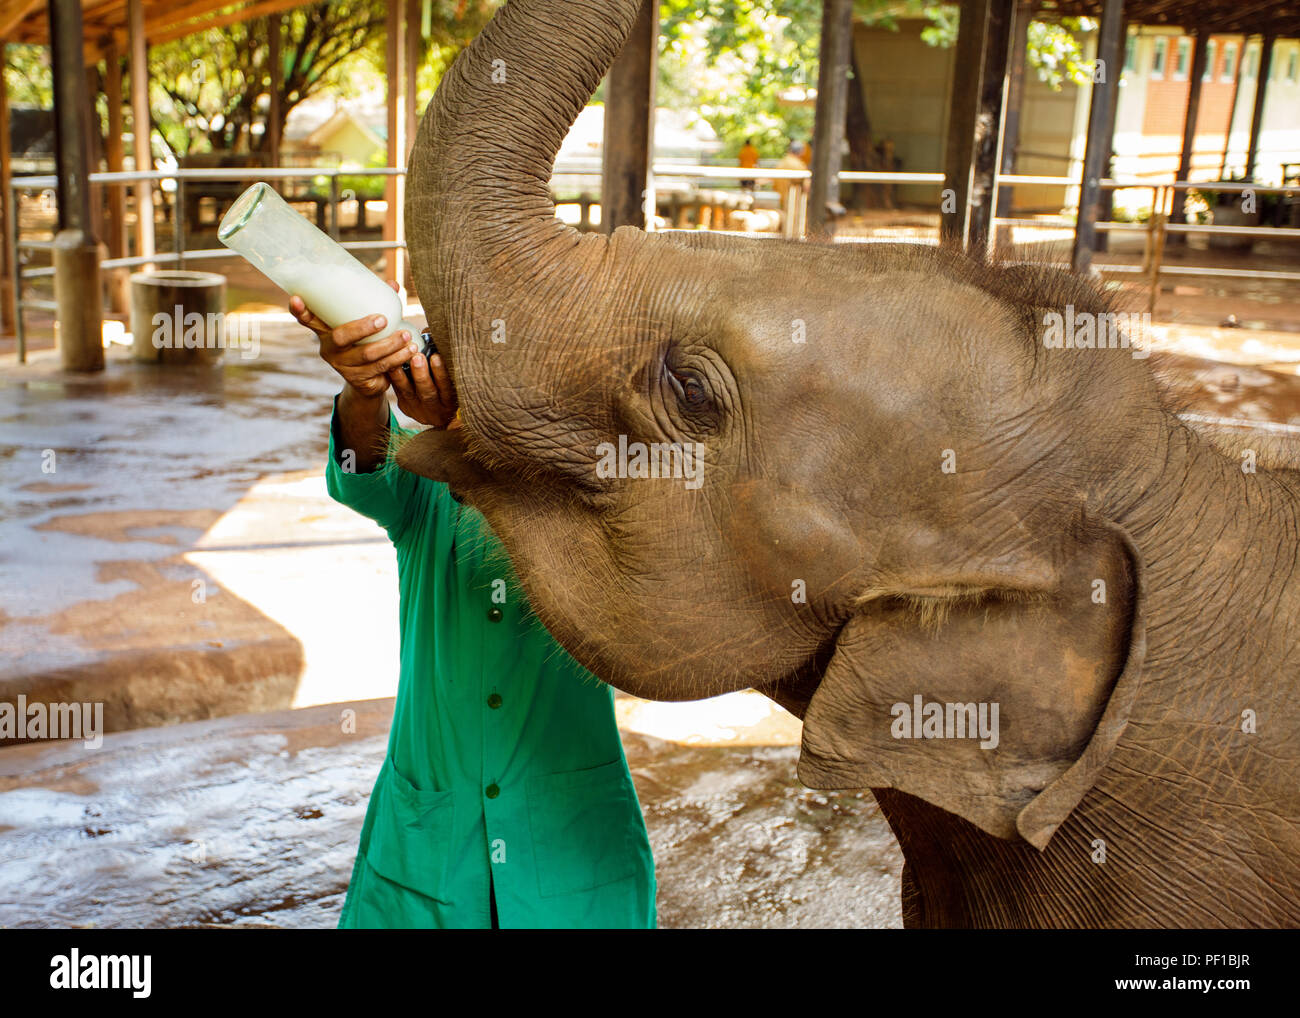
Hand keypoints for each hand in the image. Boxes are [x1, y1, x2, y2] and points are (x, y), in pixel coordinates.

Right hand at [291, 280, 416, 398]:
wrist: (370, 380)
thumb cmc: (365, 342)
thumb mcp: (365, 324)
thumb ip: (376, 304)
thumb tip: (392, 284)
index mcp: (326, 330)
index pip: (307, 319)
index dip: (300, 310)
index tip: (296, 298)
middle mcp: (329, 349)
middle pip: (340, 337)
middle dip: (362, 328)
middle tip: (382, 319)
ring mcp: (342, 366)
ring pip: (366, 355)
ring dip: (389, 345)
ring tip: (406, 336)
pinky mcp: (358, 380)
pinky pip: (380, 368)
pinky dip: (398, 358)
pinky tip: (410, 351)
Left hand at [387, 348, 459, 428]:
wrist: (436, 413)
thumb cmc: (446, 389)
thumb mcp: (452, 382)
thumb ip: (446, 364)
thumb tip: (431, 336)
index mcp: (450, 401)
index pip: (447, 388)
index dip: (441, 373)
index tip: (436, 357)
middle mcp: (435, 408)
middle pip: (428, 393)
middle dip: (421, 374)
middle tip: (417, 357)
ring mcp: (418, 409)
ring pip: (409, 393)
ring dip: (403, 376)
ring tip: (399, 359)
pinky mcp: (405, 406)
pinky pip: (398, 391)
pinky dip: (394, 378)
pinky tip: (389, 365)